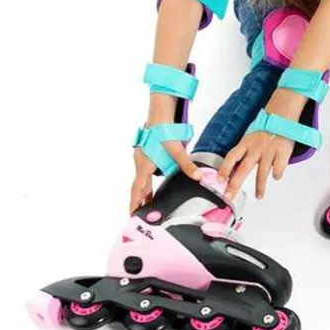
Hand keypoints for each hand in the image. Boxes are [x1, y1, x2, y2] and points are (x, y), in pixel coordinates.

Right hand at [130, 93, 203, 214]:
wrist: (159, 114)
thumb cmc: (163, 130)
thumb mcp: (177, 150)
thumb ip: (187, 165)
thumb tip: (197, 176)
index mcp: (145, 166)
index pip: (137, 190)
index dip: (134, 204)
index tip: (131, 215)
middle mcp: (140, 163)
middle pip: (138, 186)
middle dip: (139, 200)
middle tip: (140, 213)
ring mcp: (141, 158)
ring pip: (141, 178)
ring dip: (144, 191)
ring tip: (148, 202)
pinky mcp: (145, 153)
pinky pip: (144, 171)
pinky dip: (147, 180)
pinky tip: (153, 181)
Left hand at [219, 132, 293, 201]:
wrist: (283, 116)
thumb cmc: (266, 128)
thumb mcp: (251, 138)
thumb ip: (244, 152)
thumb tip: (233, 170)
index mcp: (246, 142)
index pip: (231, 157)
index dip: (224, 169)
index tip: (219, 180)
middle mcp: (256, 147)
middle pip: (243, 169)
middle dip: (234, 185)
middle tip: (229, 196)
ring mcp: (269, 150)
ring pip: (262, 173)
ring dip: (260, 188)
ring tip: (259, 196)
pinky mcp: (282, 152)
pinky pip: (278, 170)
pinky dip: (277, 175)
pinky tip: (276, 176)